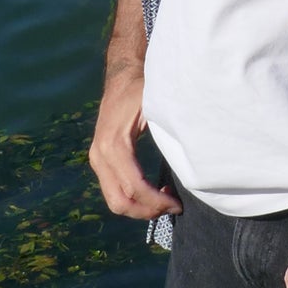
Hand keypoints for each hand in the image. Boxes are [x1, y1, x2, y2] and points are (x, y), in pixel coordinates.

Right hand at [88, 58, 179, 223]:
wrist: (122, 76)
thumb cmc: (143, 89)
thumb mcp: (156, 106)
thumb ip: (168, 130)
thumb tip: (191, 158)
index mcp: (114, 144)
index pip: (134, 186)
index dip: (157, 201)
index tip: (178, 204)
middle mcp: (100, 155)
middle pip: (119, 202)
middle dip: (148, 212)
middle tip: (173, 208)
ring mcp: (97, 159)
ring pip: (114, 201)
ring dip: (141, 208)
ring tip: (166, 201)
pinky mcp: (100, 161)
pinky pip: (113, 191)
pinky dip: (133, 199)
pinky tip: (154, 192)